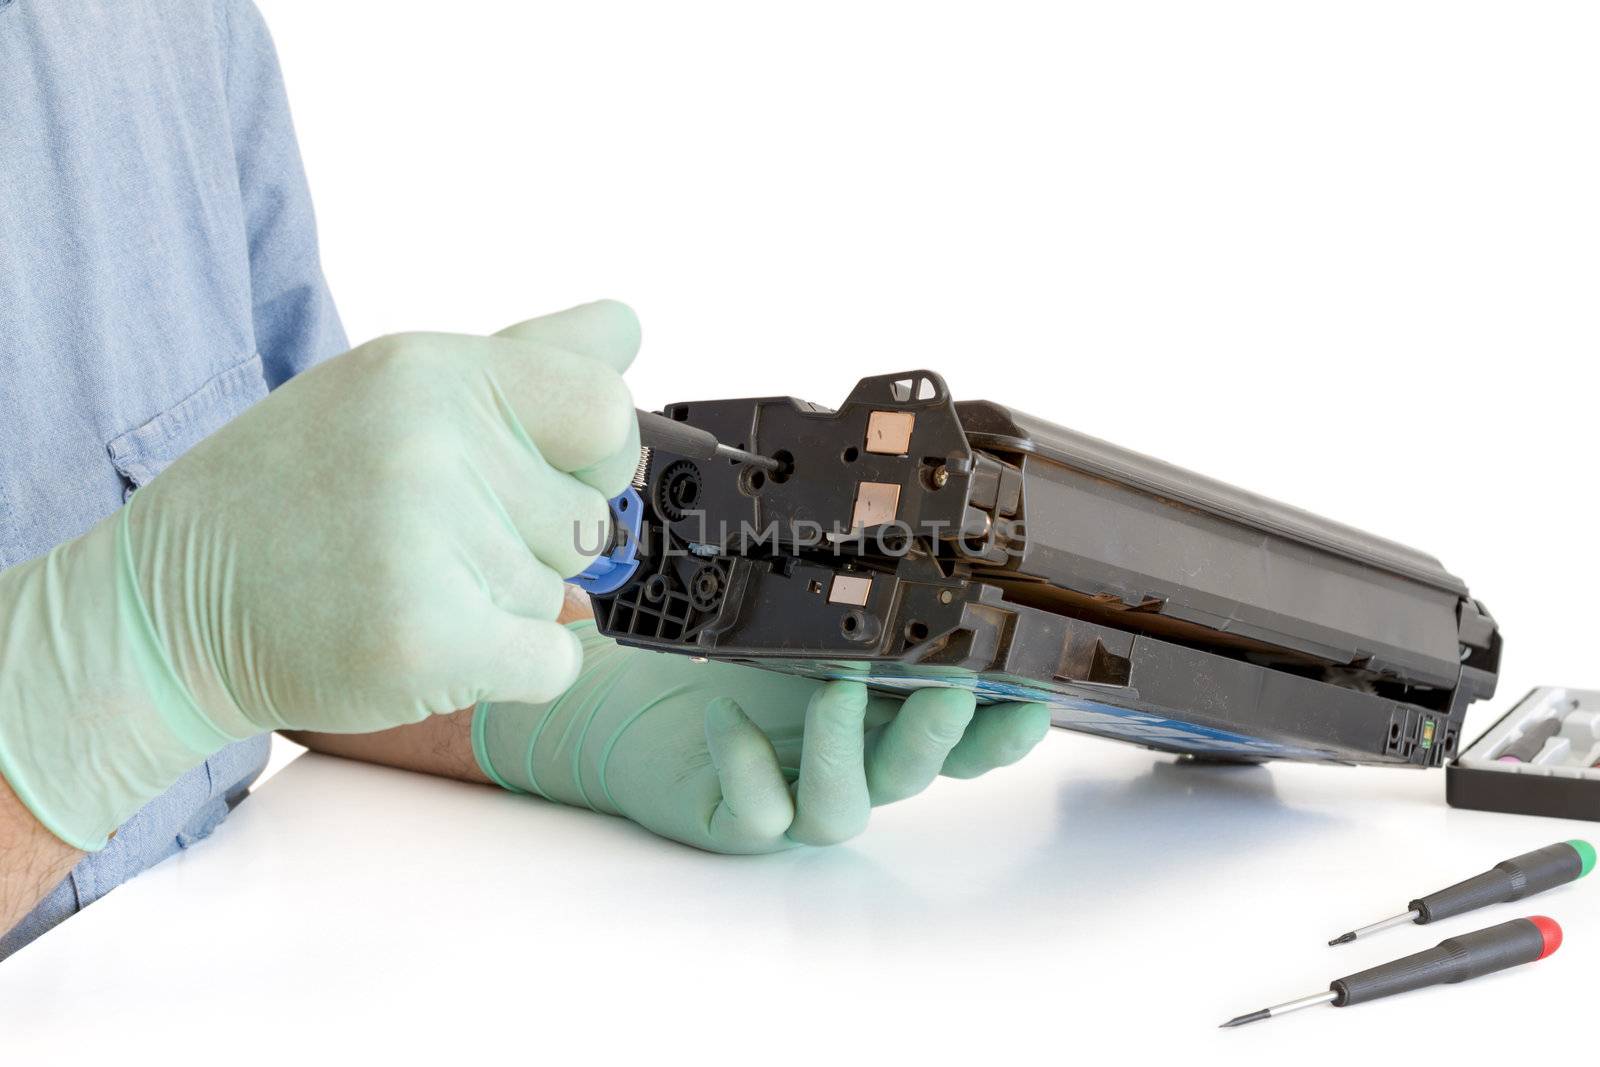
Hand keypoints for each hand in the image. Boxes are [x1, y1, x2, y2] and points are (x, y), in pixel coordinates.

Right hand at [0, 301, 640, 848]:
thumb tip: (628, 330)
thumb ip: (523, 363)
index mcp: (431, 372)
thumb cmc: (294, 492)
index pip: (605, 410)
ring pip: (563, 595)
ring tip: (402, 580)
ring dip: (505, 604)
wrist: (167, 605)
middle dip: (537, 542)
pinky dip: (510, 667)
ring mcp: (428, 541)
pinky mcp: (426, 638)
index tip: (550, 475)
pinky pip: (553, 662)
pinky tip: (429, 640)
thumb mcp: (393, 392)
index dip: (597, 455)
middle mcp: (433, 444)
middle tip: (437, 538)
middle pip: (590, 517)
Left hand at [473, 624, 1051, 852]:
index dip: (1005, 729)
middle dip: (942, 734)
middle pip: (918, 772)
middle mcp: (849, 763)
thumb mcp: (796, 613)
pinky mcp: (738, 821)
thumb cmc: (720, 659)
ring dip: (846, 747)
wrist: (628, 707)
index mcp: (878, 717)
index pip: (962, 737)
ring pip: (845, 805)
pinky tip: (725, 716)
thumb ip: (853, 587)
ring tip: (834, 688)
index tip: (1034, 697)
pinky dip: (746, 765)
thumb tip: (900, 503)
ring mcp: (796, 797)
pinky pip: (756, 813)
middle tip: (951, 688)